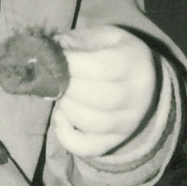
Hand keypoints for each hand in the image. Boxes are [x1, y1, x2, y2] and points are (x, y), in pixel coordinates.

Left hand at [50, 25, 158, 158]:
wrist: (137, 79)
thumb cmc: (111, 53)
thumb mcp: (99, 37)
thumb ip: (75, 41)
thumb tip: (47, 54)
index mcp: (135, 62)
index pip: (101, 67)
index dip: (71, 64)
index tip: (55, 59)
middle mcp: (139, 95)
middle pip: (97, 96)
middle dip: (67, 87)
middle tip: (57, 78)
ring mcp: (129, 122)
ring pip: (91, 122)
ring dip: (66, 108)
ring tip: (61, 95)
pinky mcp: (115, 141)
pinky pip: (87, 148)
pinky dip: (66, 136)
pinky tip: (61, 117)